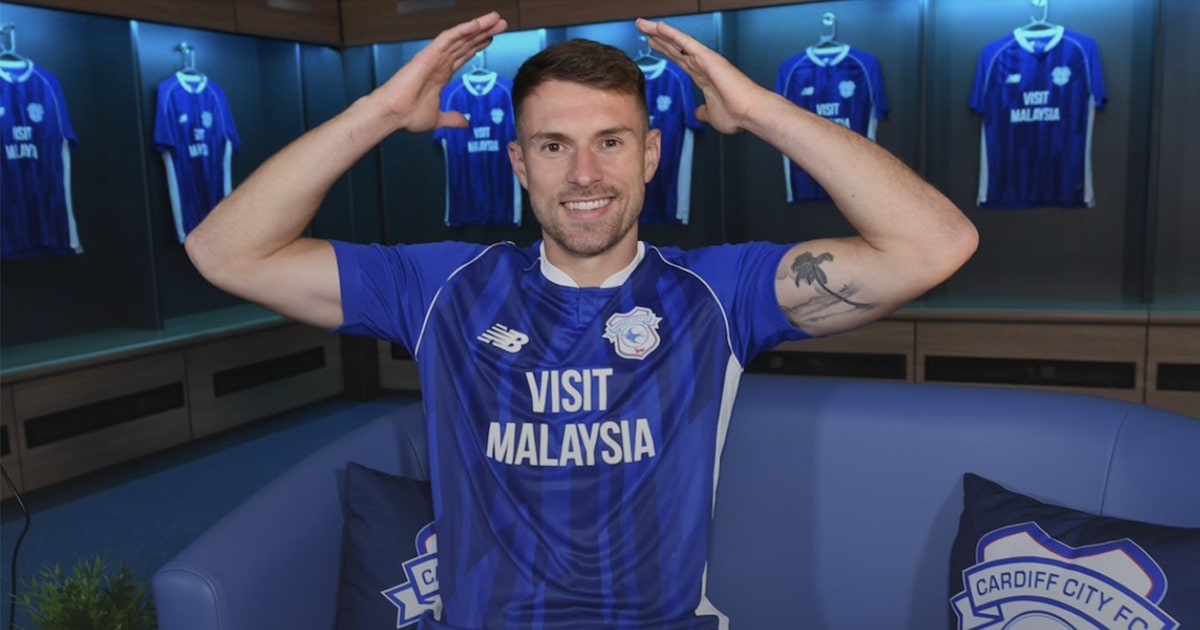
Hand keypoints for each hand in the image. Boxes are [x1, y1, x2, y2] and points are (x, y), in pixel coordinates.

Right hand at [375, 12, 507, 132]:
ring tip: (495, 18)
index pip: (463, 55)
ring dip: (479, 27)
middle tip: (500, 24)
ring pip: (461, 37)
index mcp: (440, 75)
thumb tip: (464, 123)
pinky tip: (477, 24)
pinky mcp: (429, 54)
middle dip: (484, 33)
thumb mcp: (438, 118)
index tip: (490, 39)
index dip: (478, 46)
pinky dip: (463, 30)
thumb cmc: (407, 115)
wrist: (393, 114)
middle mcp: (439, 63)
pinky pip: (448, 37)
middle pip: (466, 43)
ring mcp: (434, 57)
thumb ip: (452, 118)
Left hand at [635, 18, 768, 134]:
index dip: (666, 51)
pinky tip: (659, 27)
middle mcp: (703, 66)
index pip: (680, 60)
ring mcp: (705, 60)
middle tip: (643, 28)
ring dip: (660, 33)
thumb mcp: (712, 115)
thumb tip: (699, 113)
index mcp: (703, 77)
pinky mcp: (708, 58)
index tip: (653, 44)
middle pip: (675, 48)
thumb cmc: (737, 115)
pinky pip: (686, 44)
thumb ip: (703, 112)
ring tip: (644, 24)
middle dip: (658, 38)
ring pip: (677, 42)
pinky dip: (673, 35)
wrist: (750, 113)